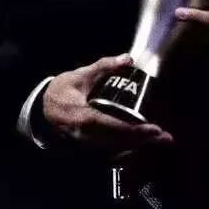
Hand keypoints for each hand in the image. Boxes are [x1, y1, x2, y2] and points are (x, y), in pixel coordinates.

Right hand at [42, 53, 173, 154]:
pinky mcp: (90, 146)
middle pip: (119, 142)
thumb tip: (128, 58)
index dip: (135, 130)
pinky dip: (128, 147)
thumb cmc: (63, 89)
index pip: (113, 126)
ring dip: (139, 145)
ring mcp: (88, 143)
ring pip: (117, 149)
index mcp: (84, 117)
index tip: (154, 129)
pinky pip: (111, 150)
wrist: (43, 107)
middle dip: (144, 140)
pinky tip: (142, 142)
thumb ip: (104, 66)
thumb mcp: (82, 74)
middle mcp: (87, 135)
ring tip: (159, 139)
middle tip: (165, 137)